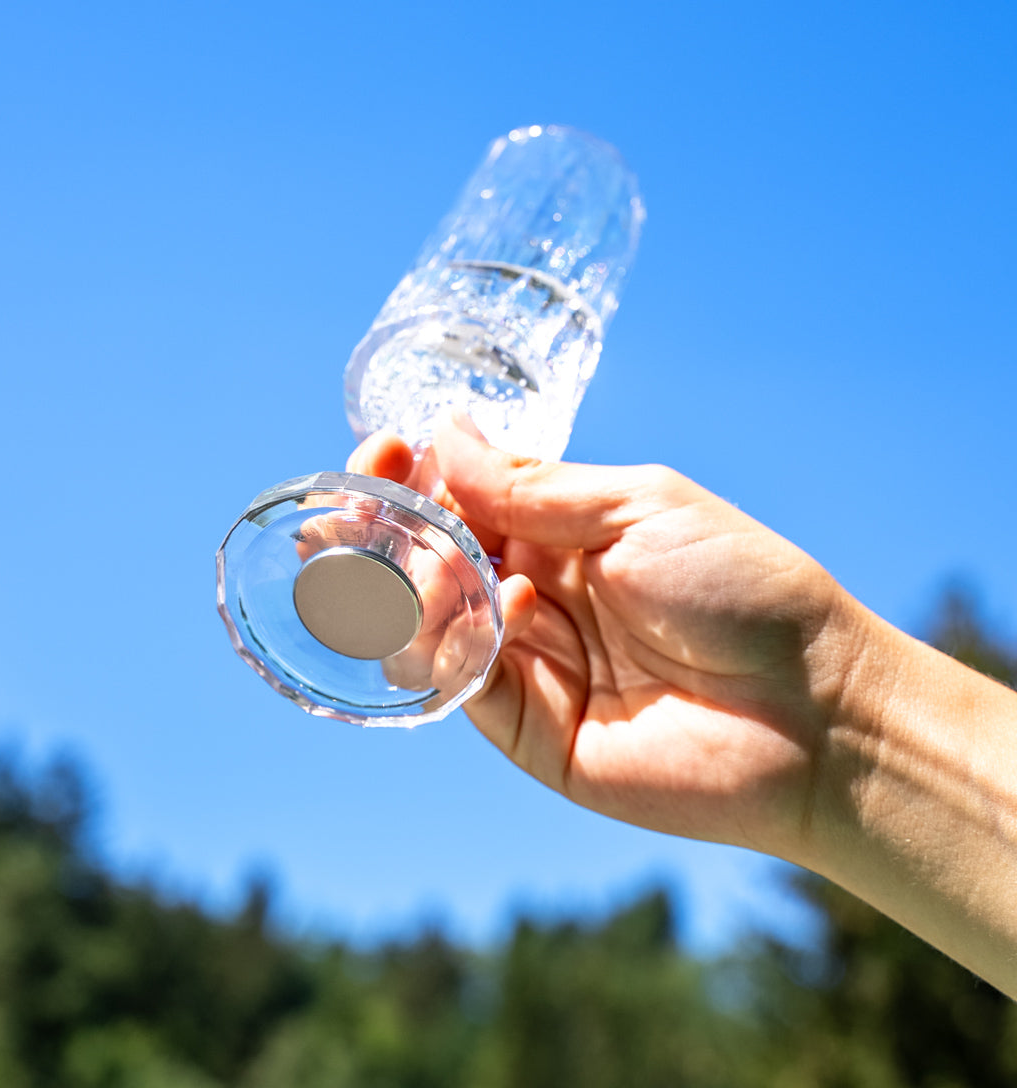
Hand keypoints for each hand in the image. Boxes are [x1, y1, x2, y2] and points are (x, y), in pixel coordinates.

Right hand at [349, 412, 868, 867]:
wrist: (812, 711)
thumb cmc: (743, 589)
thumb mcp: (638, 507)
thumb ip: (533, 486)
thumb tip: (446, 433)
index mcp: (557, 533)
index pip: (454, 499)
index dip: (411, 476)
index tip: (386, 450)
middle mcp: (530, 595)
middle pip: (422, 562)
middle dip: (377, 532)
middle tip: (349, 511)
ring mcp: (526, 663)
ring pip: (424, 625)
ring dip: (407, 588)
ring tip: (434, 565)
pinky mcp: (528, 729)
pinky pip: (458, 686)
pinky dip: (453, 645)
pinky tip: (499, 609)